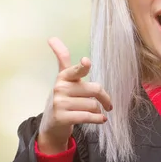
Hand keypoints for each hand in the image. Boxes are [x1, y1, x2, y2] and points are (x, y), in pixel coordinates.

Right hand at [37, 37, 112, 154]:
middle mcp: (60, 87)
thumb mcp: (66, 79)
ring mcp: (60, 103)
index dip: (82, 66)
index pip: (75, 69)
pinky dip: (98, 119)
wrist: (53, 123)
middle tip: (108, 104)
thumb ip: (63, 60)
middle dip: (105, 98)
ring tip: (93, 112)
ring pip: (93, 104)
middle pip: (95, 89)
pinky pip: (88, 116)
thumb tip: (52, 37)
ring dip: (98, 111)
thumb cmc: (66, 98)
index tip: (86, 62)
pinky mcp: (61, 117)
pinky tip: (101, 120)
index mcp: (64, 76)